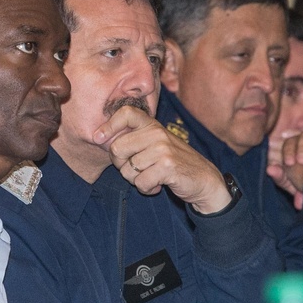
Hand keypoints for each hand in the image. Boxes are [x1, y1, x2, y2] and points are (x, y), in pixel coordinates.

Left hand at [95, 105, 230, 213]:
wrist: (204, 180)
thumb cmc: (175, 163)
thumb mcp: (156, 144)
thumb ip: (135, 139)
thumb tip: (100, 137)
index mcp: (152, 125)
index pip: (125, 113)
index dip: (108, 126)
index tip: (98, 138)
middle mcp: (157, 133)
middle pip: (117, 148)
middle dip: (121, 165)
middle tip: (137, 169)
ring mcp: (162, 149)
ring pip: (127, 170)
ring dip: (137, 180)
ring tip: (153, 176)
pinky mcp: (167, 166)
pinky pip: (141, 183)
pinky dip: (147, 189)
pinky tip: (159, 184)